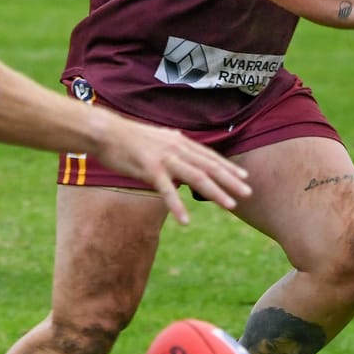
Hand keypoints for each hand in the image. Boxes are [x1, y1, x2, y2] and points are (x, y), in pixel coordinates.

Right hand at [90, 116, 251, 223]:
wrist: (104, 132)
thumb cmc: (127, 138)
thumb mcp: (156, 140)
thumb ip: (172, 149)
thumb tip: (183, 157)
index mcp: (178, 141)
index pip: (209, 156)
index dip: (228, 167)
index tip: (245, 177)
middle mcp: (176, 148)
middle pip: (209, 167)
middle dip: (230, 181)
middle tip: (248, 193)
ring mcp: (164, 159)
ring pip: (196, 177)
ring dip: (215, 192)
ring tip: (230, 205)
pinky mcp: (149, 169)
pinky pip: (167, 191)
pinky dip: (177, 206)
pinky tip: (186, 220)